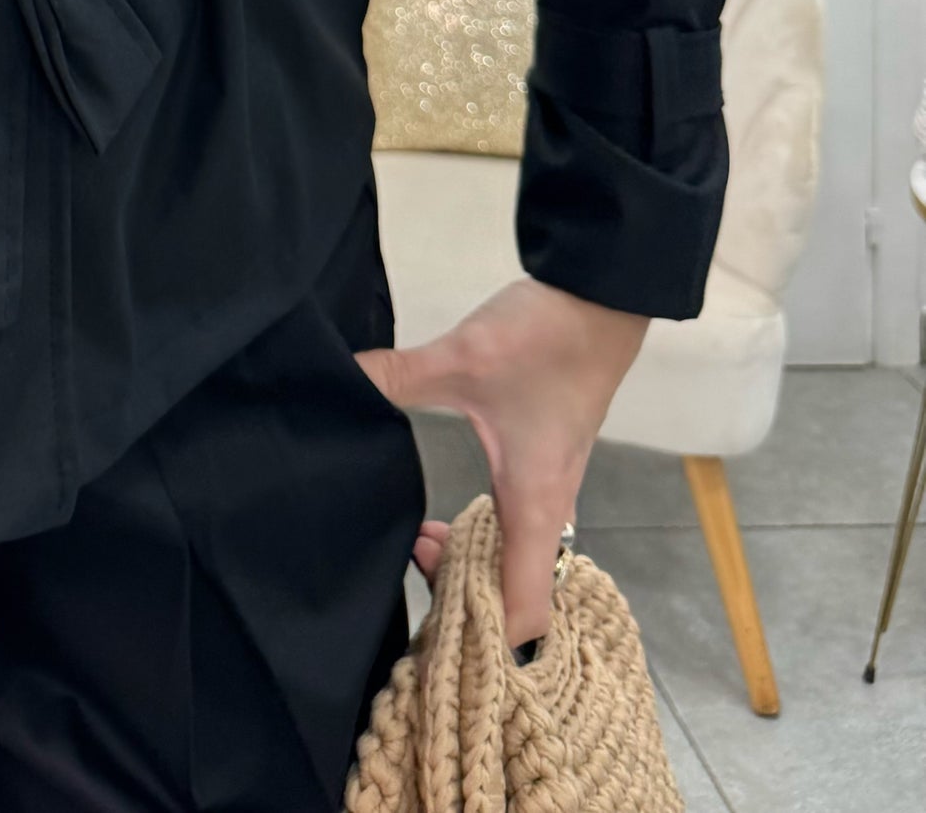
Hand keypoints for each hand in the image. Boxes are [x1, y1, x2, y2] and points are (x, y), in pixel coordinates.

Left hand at [355, 277, 649, 647]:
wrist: (598, 299)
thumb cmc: (541, 343)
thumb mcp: (460, 360)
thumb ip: (395, 376)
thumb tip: (337, 381)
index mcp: (535, 508)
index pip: (522, 614)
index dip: (478, 635)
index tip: (426, 618)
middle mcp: (549, 512)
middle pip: (512, 594)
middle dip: (458, 594)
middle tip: (407, 557)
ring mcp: (550, 490)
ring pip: (512, 560)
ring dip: (467, 561)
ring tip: (416, 538)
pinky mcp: (544, 465)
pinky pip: (514, 531)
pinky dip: (479, 537)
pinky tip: (441, 517)